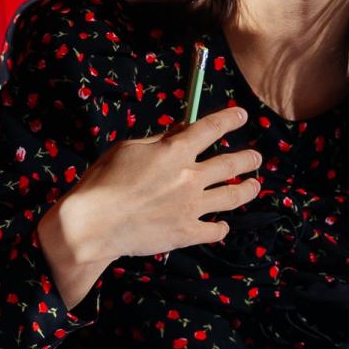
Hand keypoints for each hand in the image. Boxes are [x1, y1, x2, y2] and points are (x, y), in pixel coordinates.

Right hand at [36, 105, 261, 308]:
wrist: (93, 224)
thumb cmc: (103, 181)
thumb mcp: (126, 149)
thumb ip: (158, 140)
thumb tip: (180, 131)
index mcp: (174, 151)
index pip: (211, 128)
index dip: (229, 119)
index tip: (241, 115)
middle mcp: (189, 177)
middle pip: (231, 164)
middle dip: (248, 159)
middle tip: (256, 157)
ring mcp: (191, 206)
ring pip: (232, 196)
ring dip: (247, 189)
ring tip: (254, 185)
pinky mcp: (186, 232)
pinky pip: (214, 230)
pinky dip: (220, 226)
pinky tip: (222, 224)